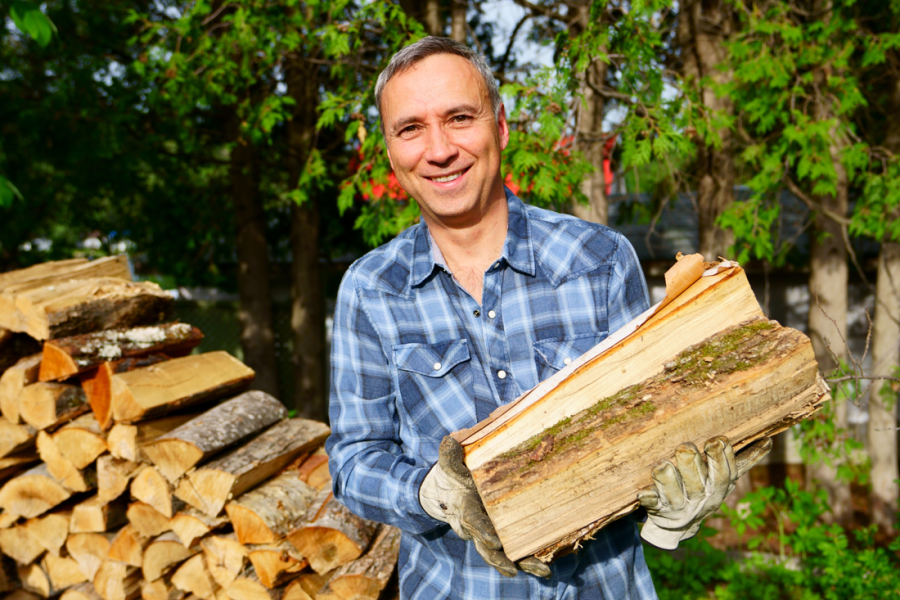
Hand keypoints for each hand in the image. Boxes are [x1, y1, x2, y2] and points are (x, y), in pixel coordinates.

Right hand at [419, 436, 550, 577]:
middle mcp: (475, 527)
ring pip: (501, 555)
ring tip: (541, 571)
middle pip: (486, 548)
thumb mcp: (449, 464)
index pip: (472, 522)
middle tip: (512, 567)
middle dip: (499, 558)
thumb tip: (450, 441)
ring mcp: (487, 534)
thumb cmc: (452, 476)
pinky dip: (529, 560)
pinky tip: (546, 568)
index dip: (481, 531)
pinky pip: (514, 551)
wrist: (446, 493)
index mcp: (463, 508)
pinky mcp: (500, 536)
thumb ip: (450, 455)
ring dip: (521, 563)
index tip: (493, 541)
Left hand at [637, 436, 771, 549]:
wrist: (679, 523)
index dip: (720, 458)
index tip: (716, 440)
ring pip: (674, 493)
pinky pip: (652, 504)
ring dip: (667, 479)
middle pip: (698, 482)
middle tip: (685, 447)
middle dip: (691, 464)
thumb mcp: (724, 478)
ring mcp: (678, 506)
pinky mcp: (657, 510)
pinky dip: (647, 499)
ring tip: (662, 465)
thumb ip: (743, 460)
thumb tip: (769, 441)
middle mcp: (700, 499)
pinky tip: (642, 493)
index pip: (724, 473)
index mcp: (717, 488)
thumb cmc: (703, 489)